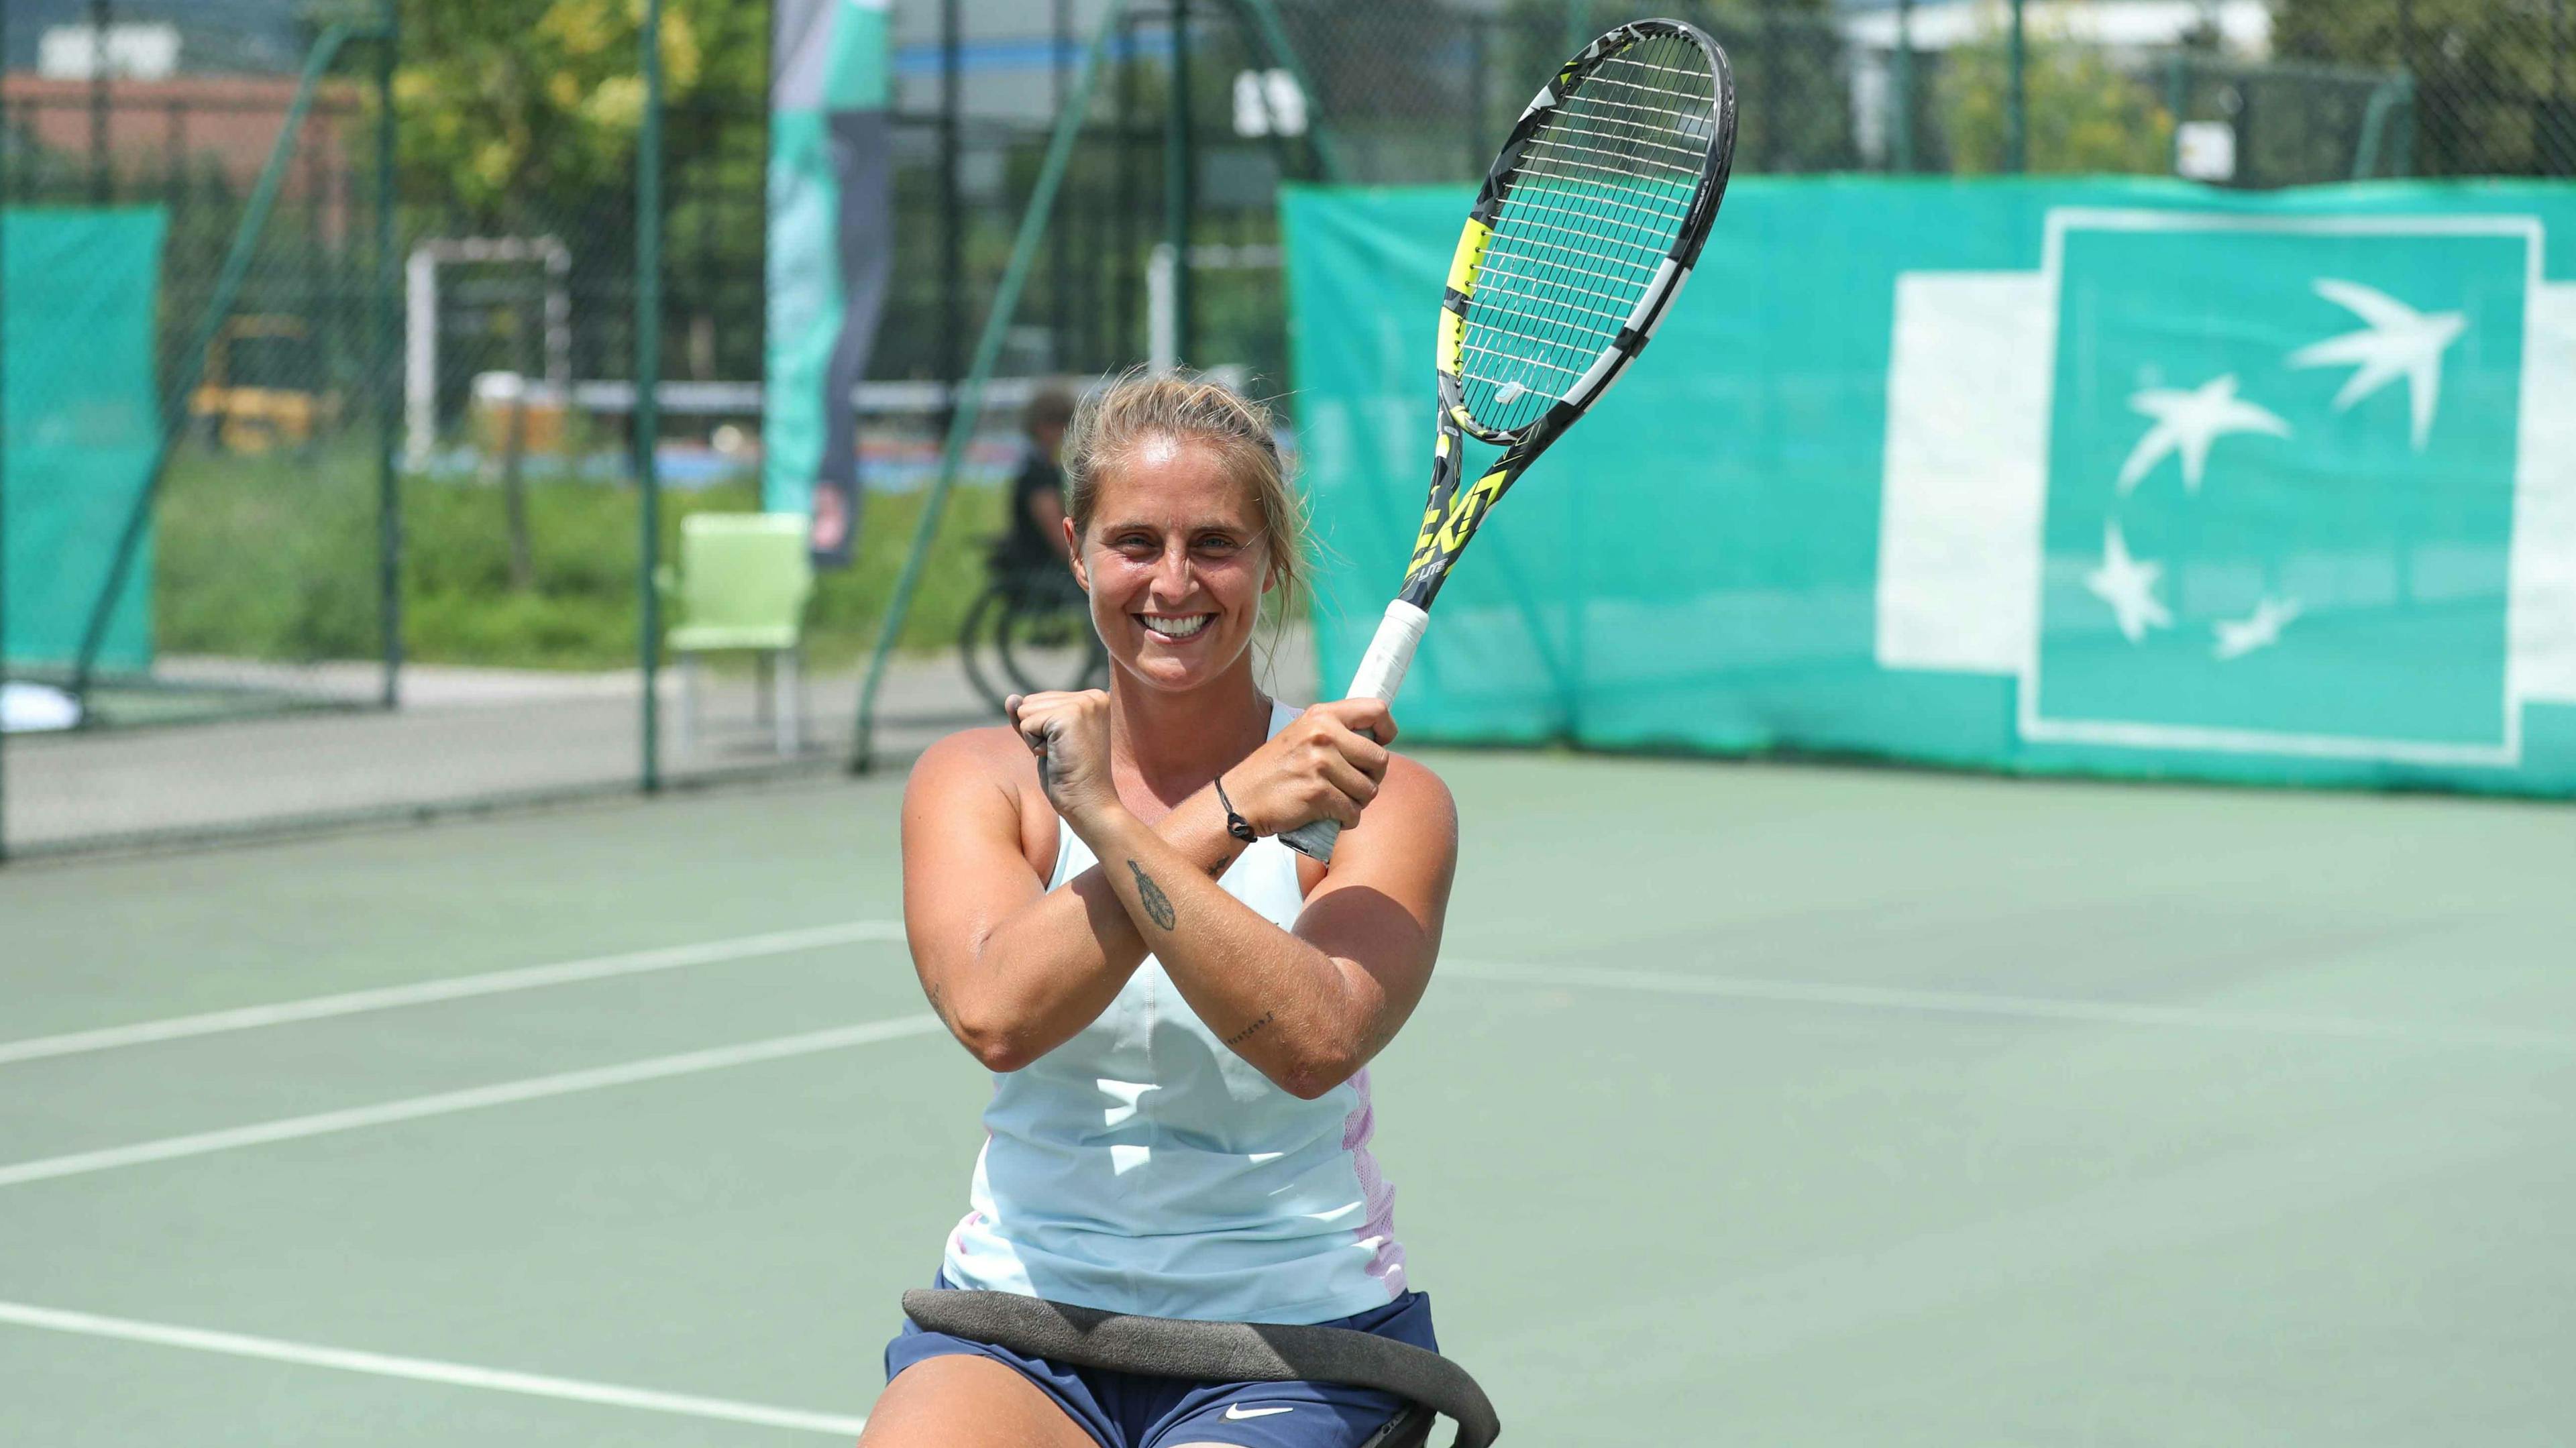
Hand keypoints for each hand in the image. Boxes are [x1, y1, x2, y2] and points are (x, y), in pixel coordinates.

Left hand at [1007, 690, 1118, 826]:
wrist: (1088, 805)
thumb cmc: (1069, 777)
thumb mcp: (1045, 741)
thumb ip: (1029, 717)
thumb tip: (1011, 698)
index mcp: (1093, 699)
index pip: (1040, 700)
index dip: (1042, 729)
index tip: (1066, 748)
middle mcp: (1092, 696)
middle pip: (1031, 702)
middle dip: (1037, 732)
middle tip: (1063, 753)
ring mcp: (1083, 704)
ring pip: (1026, 710)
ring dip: (1035, 738)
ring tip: (1061, 754)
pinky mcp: (1070, 716)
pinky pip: (1026, 724)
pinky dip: (1034, 745)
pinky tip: (1057, 757)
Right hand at [1227, 699, 1394, 836]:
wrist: (1241, 798)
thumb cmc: (1275, 770)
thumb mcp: (1301, 735)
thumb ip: (1334, 732)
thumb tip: (1376, 740)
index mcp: (1322, 715)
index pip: (1376, 710)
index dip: (1387, 730)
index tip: (1381, 744)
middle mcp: (1323, 734)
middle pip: (1380, 759)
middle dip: (1372, 778)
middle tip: (1353, 785)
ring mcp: (1321, 764)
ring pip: (1369, 790)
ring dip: (1358, 802)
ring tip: (1338, 801)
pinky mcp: (1318, 793)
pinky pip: (1353, 812)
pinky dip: (1347, 819)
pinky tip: (1332, 817)